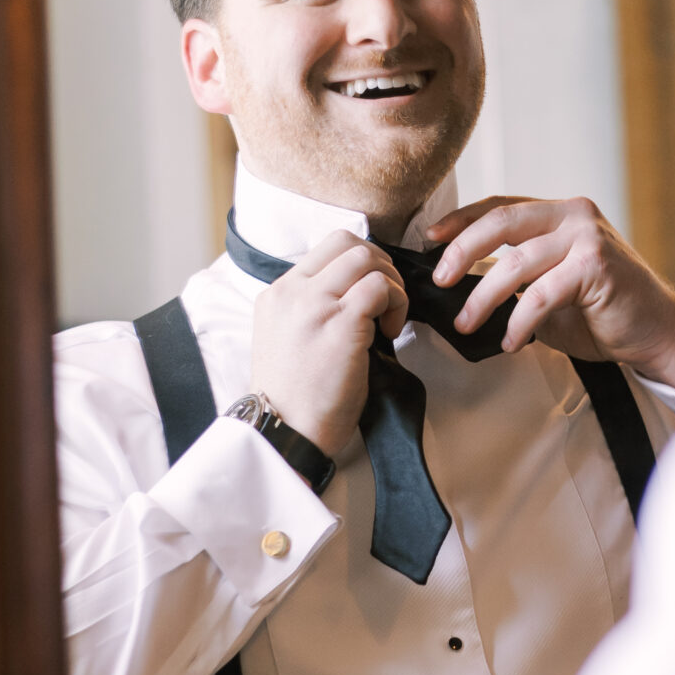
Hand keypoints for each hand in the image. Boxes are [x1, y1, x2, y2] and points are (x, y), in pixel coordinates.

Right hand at [249, 233, 407, 457]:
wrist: (283, 431)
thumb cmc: (294, 398)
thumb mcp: (287, 340)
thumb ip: (311, 310)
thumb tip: (357, 293)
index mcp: (277, 294)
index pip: (326, 248)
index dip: (360, 263)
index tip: (370, 292)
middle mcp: (292, 292)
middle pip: (348, 242)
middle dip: (379, 264)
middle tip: (387, 300)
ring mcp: (314, 304)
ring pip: (367, 258)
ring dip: (391, 284)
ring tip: (389, 319)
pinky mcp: (340, 324)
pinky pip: (381, 288)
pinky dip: (396, 305)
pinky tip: (389, 333)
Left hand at [425, 197, 674, 395]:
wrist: (657, 333)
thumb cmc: (603, 313)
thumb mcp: (552, 285)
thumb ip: (518, 276)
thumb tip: (461, 283)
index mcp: (562, 213)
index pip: (501, 206)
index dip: (462, 220)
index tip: (431, 240)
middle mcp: (575, 215)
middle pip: (501, 222)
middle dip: (462, 250)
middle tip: (440, 280)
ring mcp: (587, 237)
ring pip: (516, 262)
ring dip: (484, 297)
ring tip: (467, 324)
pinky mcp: (596, 266)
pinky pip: (541, 295)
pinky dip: (520, 322)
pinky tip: (512, 342)